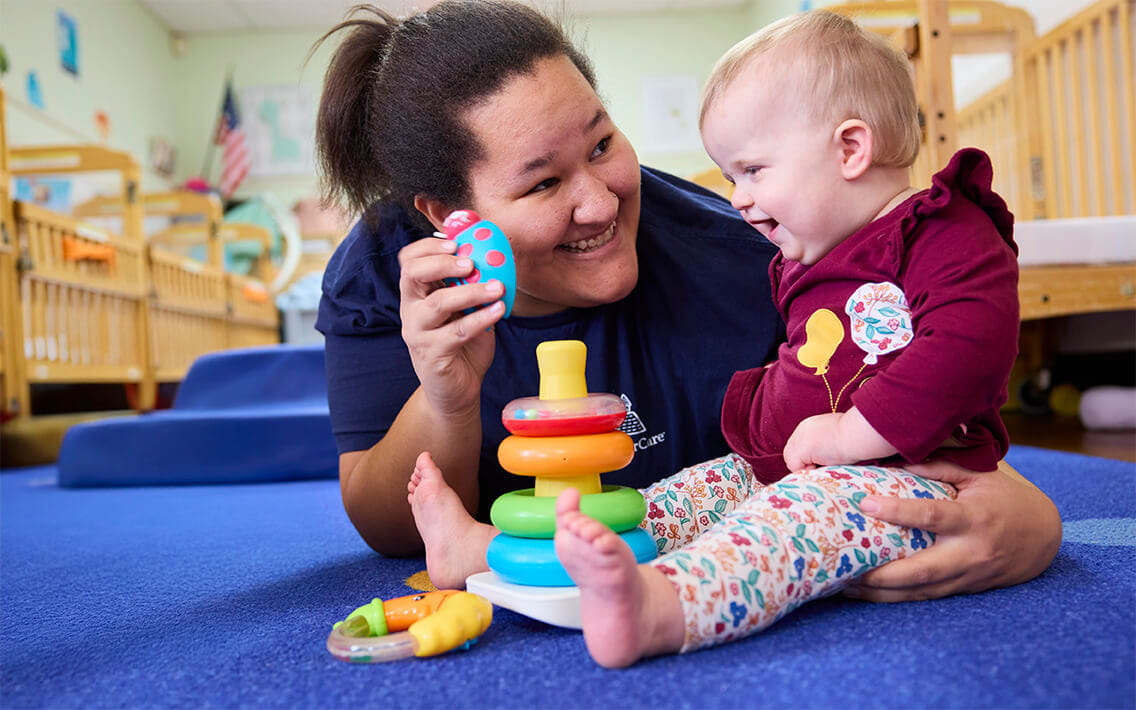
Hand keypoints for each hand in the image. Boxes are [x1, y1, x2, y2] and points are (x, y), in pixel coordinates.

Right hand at [398, 237, 506, 416]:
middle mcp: (411, 310)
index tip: (455, 242)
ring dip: (470, 292)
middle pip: (413, 275)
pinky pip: (457, 332)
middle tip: (471, 262)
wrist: (456, 391)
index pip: (409, 260)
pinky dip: (481, 318)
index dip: (428, 247)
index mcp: (417, 294)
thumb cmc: (463, 345)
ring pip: (437, 304)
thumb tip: (494, 254)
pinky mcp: (432, 355)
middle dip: (442, 263)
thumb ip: (472, 285)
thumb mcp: (468, 309)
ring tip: (497, 288)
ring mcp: (418, 333)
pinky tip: (498, 310)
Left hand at [783, 408, 895, 470]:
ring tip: (824, 465)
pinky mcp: (801, 449)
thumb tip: (823, 457)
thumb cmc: (854, 435)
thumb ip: (825, 443)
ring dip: (806, 468)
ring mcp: (799, 439)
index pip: (799, 446)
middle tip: (822, 466)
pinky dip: (808, 471)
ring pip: (791, 461)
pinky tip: (823, 465)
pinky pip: (795, 468)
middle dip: (804, 464)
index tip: (822, 462)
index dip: (808, 457)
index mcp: (810, 426)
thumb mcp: (837, 436)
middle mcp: (801, 430)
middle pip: (791, 454)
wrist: (857, 433)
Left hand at [844, 459, 1061, 601]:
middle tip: (843, 564)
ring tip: (842, 584)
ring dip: (880, 593)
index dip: (899, 511)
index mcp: (975, 518)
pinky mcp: (963, 589)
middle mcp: (971, 553)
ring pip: (920, 592)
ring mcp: (968, 576)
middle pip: (922, 570)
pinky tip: (865, 594)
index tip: (865, 503)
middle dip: (881, 573)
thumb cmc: (1005, 495)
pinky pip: (925, 597)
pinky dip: (894, 598)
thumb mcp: (980, 473)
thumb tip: (897, 456)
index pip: (932, 515)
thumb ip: (940, 465)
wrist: (1044, 536)